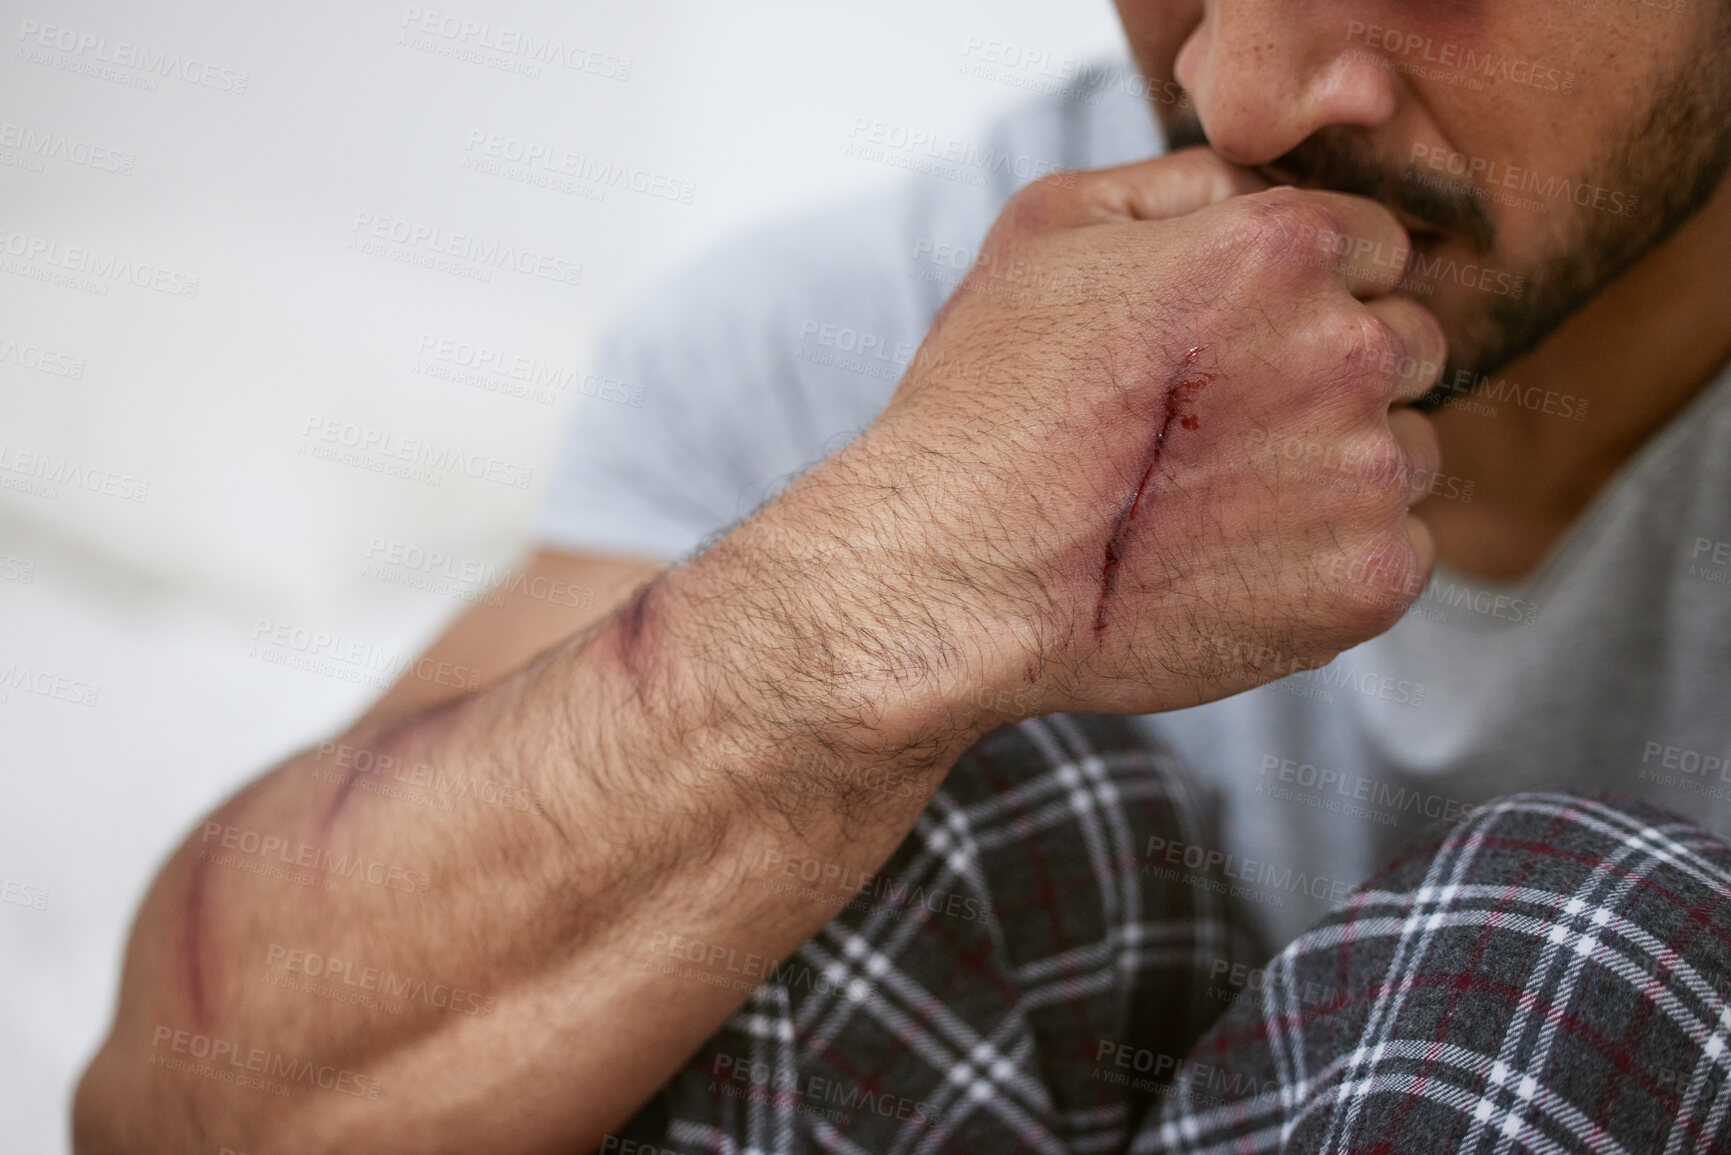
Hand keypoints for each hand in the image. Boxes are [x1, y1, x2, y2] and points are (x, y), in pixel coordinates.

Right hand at [727, 147, 1444, 723]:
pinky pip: (1396, 549)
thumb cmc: (987, 403)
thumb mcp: (1049, 228)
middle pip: (1405, 347)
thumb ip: (1183, 185)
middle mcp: (1345, 352)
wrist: (957, 575)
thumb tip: (1259, 191)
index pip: (1373, 246)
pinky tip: (1239, 563)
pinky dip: (1332, 560)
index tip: (1235, 348)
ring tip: (1218, 505)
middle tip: (1220, 430)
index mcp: (1282, 250)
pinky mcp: (1368, 580)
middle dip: (1331, 378)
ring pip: (1405, 453)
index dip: (1302, 295)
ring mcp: (1365, 474)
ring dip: (1337, 473)